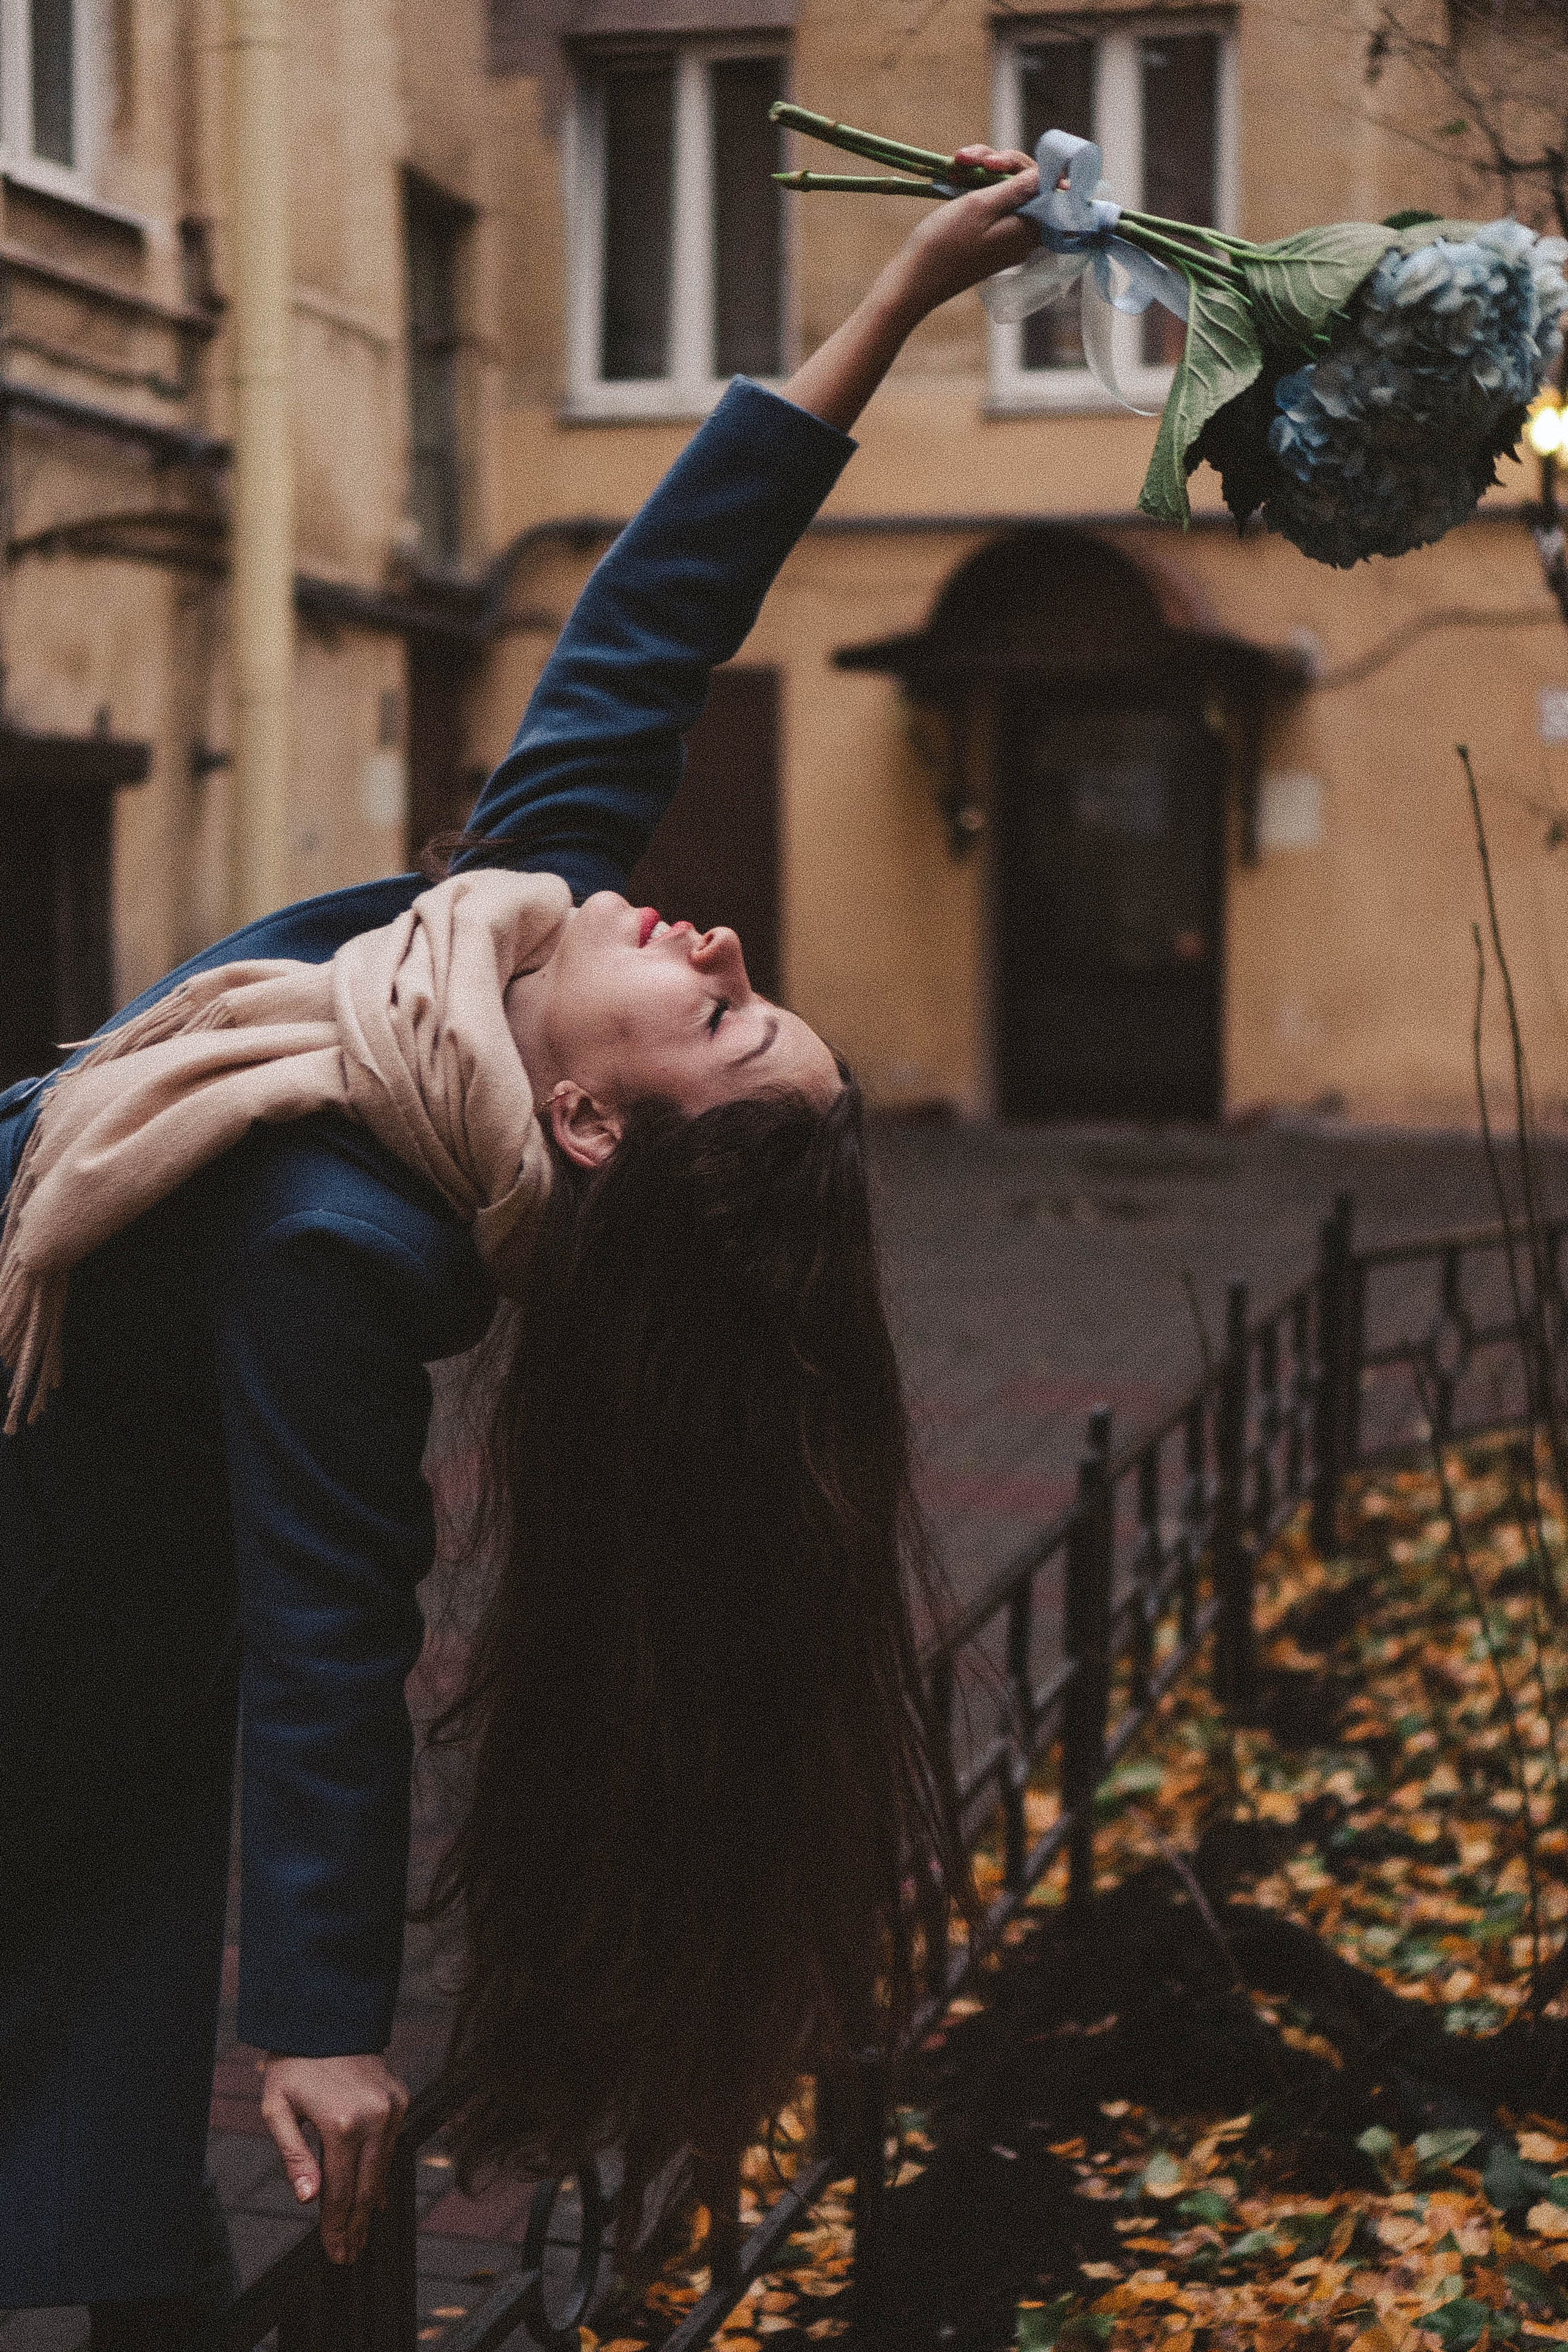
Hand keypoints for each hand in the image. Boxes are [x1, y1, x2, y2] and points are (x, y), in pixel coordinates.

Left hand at [260, 2052, 410, 2265]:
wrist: (327, 2017)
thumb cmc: (294, 2065)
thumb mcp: (278, 2109)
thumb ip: (294, 2157)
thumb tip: (308, 2200)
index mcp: (341, 2124)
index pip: (339, 2190)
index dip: (335, 2227)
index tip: (334, 2254)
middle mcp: (374, 2118)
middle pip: (366, 2188)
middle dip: (356, 2226)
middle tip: (348, 2256)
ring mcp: (392, 2108)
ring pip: (383, 2169)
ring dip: (370, 2204)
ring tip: (359, 2234)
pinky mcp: (400, 2099)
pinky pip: (391, 2146)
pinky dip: (381, 2173)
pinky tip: (374, 2196)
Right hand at [881, 145, 1040, 317]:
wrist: (914, 280)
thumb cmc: (946, 243)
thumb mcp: (982, 205)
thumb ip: (1020, 188)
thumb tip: (1055, 176)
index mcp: (1029, 229)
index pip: (1053, 190)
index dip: (1036, 167)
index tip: (1004, 162)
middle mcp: (1024, 236)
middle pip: (1029, 185)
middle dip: (1002, 164)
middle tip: (971, 159)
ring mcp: (1007, 237)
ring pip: (1008, 190)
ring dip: (984, 171)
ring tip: (956, 164)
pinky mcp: (990, 238)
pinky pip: (993, 204)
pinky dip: (977, 187)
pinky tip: (955, 179)